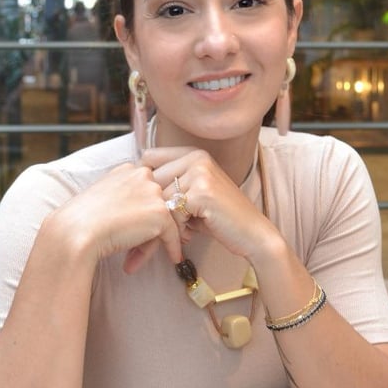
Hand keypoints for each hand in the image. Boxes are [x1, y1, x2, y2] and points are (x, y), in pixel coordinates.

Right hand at [44, 162, 182, 272]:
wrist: (76, 230)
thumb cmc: (80, 219)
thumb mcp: (101, 197)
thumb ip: (120, 196)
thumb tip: (133, 214)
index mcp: (126, 169)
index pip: (144, 189)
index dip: (141, 211)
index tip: (136, 227)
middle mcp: (142, 175)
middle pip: (155, 204)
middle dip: (146, 227)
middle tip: (134, 248)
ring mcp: (153, 192)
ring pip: (162, 220)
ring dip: (151, 240)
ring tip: (136, 258)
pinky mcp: (160, 213)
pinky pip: (173, 233)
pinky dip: (173, 247)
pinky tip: (174, 258)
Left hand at [141, 147, 276, 259]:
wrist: (253, 233)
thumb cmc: (219, 217)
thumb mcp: (193, 193)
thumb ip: (170, 183)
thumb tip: (134, 183)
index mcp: (193, 152)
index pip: (149, 157)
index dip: (144, 182)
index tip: (145, 204)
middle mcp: (197, 157)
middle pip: (151, 180)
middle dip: (151, 207)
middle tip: (161, 228)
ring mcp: (200, 172)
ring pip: (159, 198)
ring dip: (165, 221)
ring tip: (180, 232)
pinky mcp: (202, 191)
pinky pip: (172, 212)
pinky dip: (177, 229)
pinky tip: (190, 235)